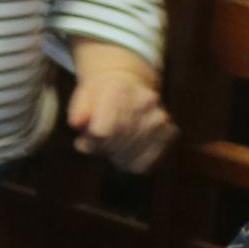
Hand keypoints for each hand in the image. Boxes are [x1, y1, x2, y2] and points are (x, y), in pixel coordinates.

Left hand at [64, 42, 175, 173]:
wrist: (129, 83)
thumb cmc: (100, 97)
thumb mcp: (82, 100)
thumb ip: (78, 113)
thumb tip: (77, 123)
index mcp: (118, 89)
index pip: (101, 132)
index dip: (90, 142)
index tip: (86, 139)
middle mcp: (144, 101)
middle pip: (116, 144)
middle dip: (102, 149)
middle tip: (100, 143)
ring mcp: (160, 117)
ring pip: (130, 157)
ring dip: (116, 157)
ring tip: (113, 145)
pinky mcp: (170, 132)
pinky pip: (145, 164)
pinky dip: (131, 164)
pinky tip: (126, 152)